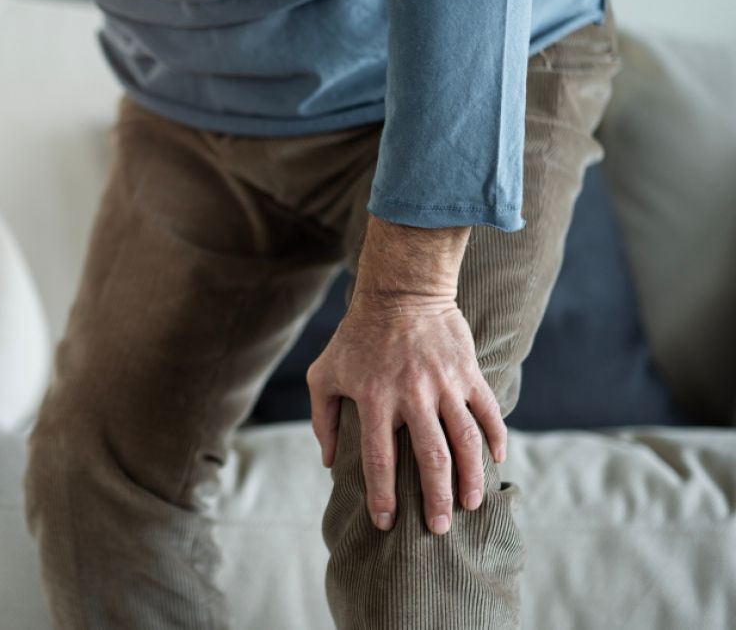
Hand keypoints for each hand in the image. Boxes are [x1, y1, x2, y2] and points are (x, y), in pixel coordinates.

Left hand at [307, 293, 506, 534]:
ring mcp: (443, 383)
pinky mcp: (467, 372)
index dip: (382, 496)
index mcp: (373, 398)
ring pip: (465, 439)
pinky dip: (496, 437)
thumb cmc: (355, 336)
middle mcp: (411, 395)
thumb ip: (322, 418)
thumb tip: (329, 461)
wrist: (400, 292)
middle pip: (429, 458)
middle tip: (439, 529)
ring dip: (470, 476)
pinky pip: (488, 410)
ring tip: (471, 504)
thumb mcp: (324, 374)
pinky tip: (498, 461)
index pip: (379, 459)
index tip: (386, 523)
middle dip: (436, 498)